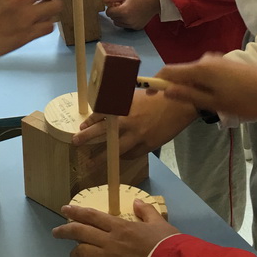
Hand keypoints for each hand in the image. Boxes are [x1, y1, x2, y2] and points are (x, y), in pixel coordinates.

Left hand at [53, 198, 179, 256]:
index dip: (76, 212)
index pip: (92, 216)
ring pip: (82, 252)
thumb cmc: (167, 245)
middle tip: (56, 232)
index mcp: (120, 226)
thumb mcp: (159, 222)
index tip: (65, 210)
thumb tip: (136, 202)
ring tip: (70, 255)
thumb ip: (146, 211)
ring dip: (73, 253)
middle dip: (65, 230)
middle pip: (81, 232)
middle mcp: (110, 241)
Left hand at [72, 89, 196, 157]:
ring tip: (91, 163)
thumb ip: (122, 103)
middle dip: (86, 138)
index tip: (82, 127)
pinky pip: (131, 154)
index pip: (100, 115)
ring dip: (101, 157)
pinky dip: (123, 156)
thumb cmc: (158, 95)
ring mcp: (137, 135)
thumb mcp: (135, 94)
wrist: (180, 103)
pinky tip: (118, 158)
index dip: (89, 122)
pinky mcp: (147, 145)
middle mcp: (127, 121)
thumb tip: (108, 112)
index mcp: (123, 106)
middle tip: (76, 143)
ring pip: (114, 149)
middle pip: (102, 132)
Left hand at [103, 0, 158, 29]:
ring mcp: (132, 25)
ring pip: (118, 23)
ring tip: (127, 9)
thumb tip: (101, 0)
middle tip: (122, 4)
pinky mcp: (136, 28)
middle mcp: (128, 20)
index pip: (108, 13)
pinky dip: (125, 21)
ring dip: (119, 17)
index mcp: (124, 11)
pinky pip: (125, 26)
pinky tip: (132, 14)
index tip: (116, 2)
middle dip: (115, 12)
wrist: (155, 1)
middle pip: (112, 18)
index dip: (110, 7)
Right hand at [155, 55, 256, 118]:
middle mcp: (205, 59)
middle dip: (175, 87)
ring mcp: (217, 60)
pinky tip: (214, 98)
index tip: (149, 97)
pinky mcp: (226, 64)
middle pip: (181, 72)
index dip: (155, 83)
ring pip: (194, 75)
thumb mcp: (215, 104)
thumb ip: (188, 96)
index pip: (168, 72)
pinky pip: (205, 74)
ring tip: (202, 107)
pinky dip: (202, 85)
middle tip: (179, 108)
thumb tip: (165, 91)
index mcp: (200, 69)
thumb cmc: (246, 100)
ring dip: (191, 88)